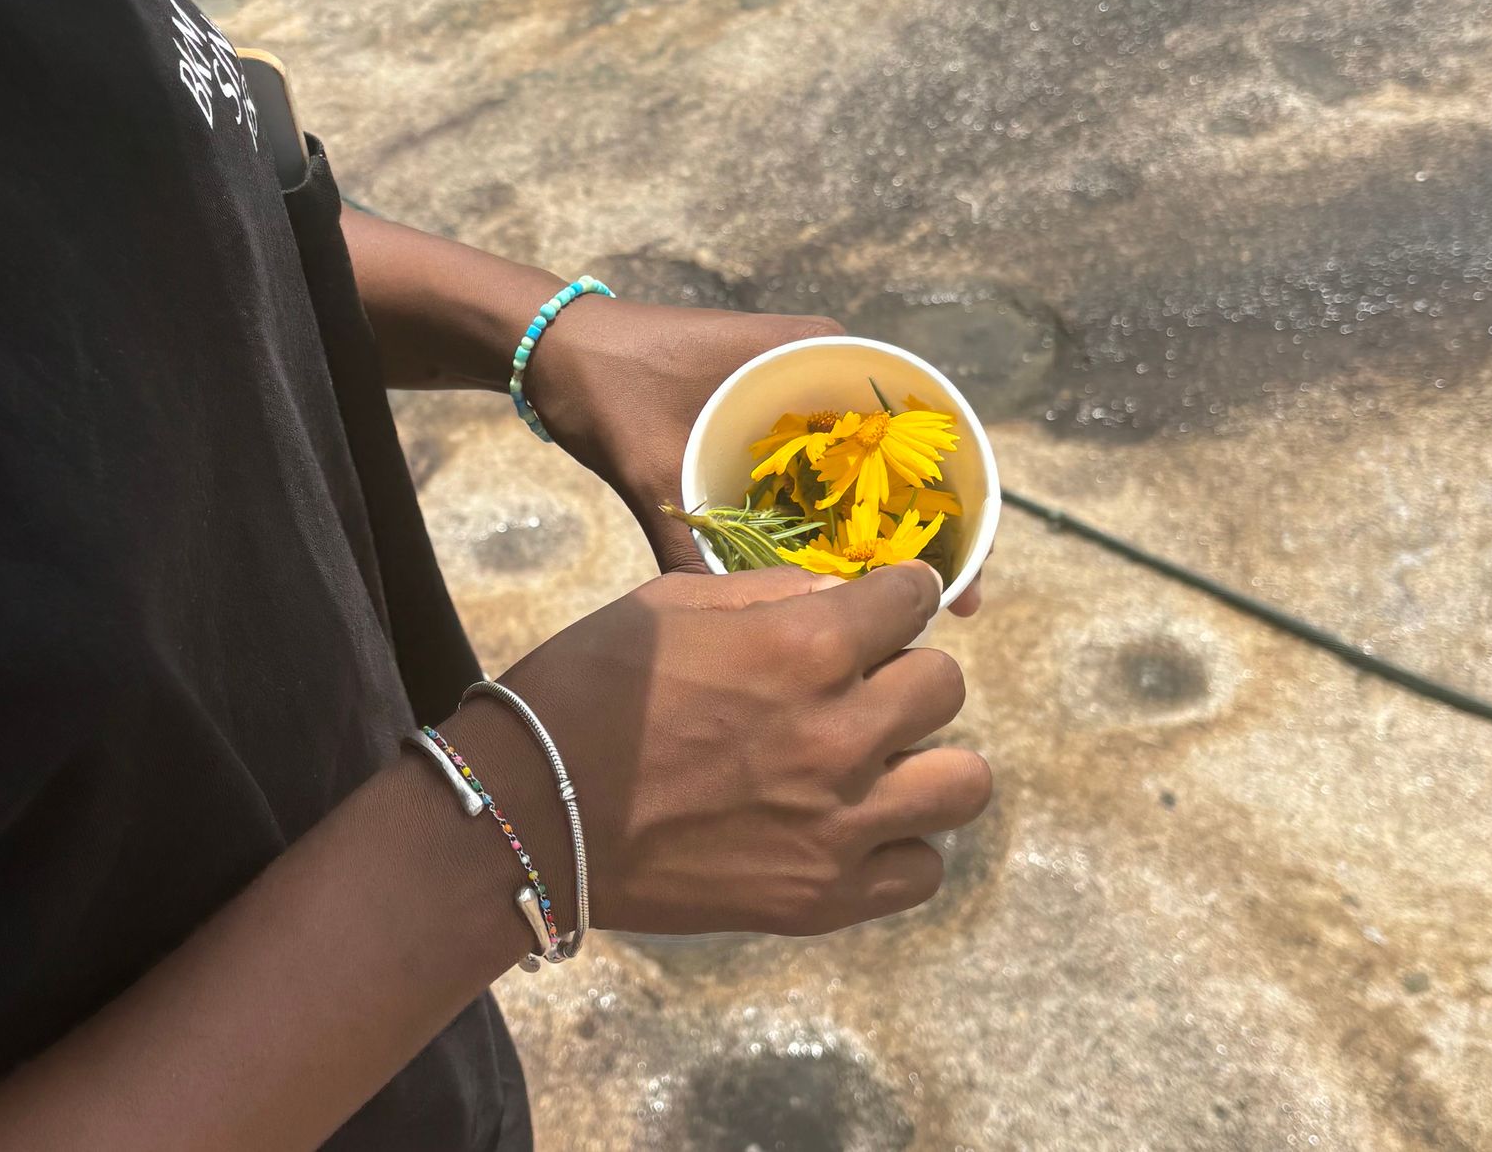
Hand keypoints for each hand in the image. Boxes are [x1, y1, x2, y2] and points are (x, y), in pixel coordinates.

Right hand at [442, 560, 990, 935]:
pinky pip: (923, 869)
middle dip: (906, 672)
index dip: (898, 595)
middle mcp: (842, 732)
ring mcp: (839, 824)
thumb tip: (841, 595)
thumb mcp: (674, 600)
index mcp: (807, 645)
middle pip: (945, 686)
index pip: (914, 598)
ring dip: (926, 762)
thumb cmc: (587, 686)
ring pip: (963, 783)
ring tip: (878, 763)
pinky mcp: (822, 898)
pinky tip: (855, 828)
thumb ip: (774, 594)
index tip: (883, 606)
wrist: (528, 809)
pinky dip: (900, 846)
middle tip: (860, 686)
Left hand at [526, 298, 981, 613]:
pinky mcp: (776, 412)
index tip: (961, 576)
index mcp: (819, 352)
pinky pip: (831, 470)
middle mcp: (825, 363)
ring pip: (872, 469)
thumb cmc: (611, 385)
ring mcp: (803, 388)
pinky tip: (846, 574)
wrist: (556, 350)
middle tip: (947, 606)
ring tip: (907, 604)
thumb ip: (687, 539)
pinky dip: (843, 517)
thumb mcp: (654, 462)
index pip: (921, 429)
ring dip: (889, 529)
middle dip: (930, 531)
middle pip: (907, 456)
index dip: (955, 507)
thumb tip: (732, 630)